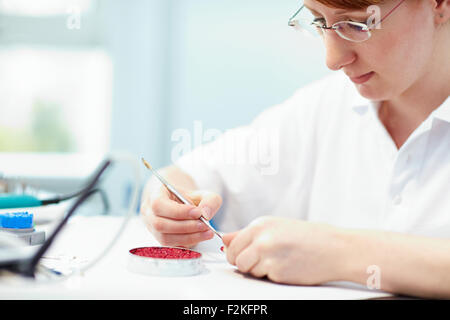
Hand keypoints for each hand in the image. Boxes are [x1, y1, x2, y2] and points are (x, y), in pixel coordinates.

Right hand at [140, 183, 221, 247]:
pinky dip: (186, 243)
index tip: (198, 212)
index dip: (178, 211)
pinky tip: (199, 237)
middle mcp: (149, 213)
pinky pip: (170, 246)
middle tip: (204, 225)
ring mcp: (152, 229)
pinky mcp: (160, 241)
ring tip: (206, 233)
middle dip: (185, 226)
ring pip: (165, 238)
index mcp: (155, 195)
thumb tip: (206, 214)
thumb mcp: (201, 193)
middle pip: (160, 224)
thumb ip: (209, 200)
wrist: (180, 205)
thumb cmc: (188, 198)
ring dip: (188, 237)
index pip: (159, 205)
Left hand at [222, 216, 347, 284]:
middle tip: (261, 260)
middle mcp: (261, 239)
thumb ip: (248, 233)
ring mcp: (268, 256)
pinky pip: (265, 278)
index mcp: (260, 225)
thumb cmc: (308, 237)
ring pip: (248, 270)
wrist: (334, 249)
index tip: (243, 255)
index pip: (232, 244)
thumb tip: (224, 239)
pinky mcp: (277, 272)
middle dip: (244, 263)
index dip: (236, 253)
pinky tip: (287, 266)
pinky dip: (273, 276)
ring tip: (278, 261)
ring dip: (259, 270)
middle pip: (235, 259)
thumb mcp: (276, 227)